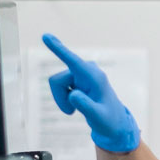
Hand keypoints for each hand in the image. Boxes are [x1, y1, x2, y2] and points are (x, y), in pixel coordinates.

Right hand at [42, 33, 141, 152]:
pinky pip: (59, 87)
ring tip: (74, 110)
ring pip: (56, 84)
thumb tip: (73, 95)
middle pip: (56, 80)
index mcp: (93, 77)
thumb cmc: (108, 120)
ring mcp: (81, 73)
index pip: (73, 61)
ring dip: (61, 99)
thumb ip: (86, 106)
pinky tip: (76, 104)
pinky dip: (63, 99)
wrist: (113, 123)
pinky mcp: (77, 78)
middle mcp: (87, 70)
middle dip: (59, 97)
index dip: (58, 48)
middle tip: (70, 113)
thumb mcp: (98, 117)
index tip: (45, 36)